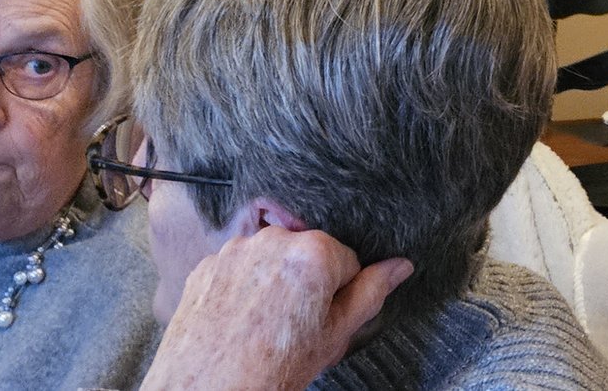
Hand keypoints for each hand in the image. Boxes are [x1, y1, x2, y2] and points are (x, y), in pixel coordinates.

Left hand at [142, 228, 412, 390]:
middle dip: (306, 284)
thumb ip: (371, 293)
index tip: (321, 321)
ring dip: (274, 282)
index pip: (346, 262)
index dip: (338, 295)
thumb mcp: (334, 335)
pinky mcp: (206, 265)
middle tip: (294, 328)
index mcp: (315, 251)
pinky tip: (239, 321)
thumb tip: (401, 265)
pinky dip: (242, 288)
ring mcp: (235, 250)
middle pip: (308, 255)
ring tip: (263, 327)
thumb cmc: (274, 368)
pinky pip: (238, 268)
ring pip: (271, 260)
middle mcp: (274, 238)